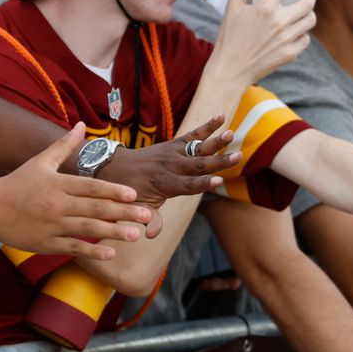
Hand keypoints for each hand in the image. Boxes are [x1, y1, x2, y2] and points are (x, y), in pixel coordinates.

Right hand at [0, 123, 157, 261]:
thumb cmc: (18, 182)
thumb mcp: (40, 161)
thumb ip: (65, 145)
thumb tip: (82, 124)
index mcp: (58, 184)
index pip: (90, 187)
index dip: (113, 190)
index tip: (134, 194)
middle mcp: (57, 205)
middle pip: (95, 209)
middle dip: (123, 213)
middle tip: (148, 215)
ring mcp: (51, 226)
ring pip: (87, 230)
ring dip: (113, 232)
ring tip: (136, 235)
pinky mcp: (45, 243)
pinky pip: (72, 247)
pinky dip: (91, 252)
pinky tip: (111, 253)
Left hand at [97, 114, 239, 208]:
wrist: (114, 167)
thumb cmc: (129, 192)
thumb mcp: (136, 208)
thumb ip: (149, 219)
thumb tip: (151, 235)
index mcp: (164, 184)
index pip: (188, 185)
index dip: (203, 184)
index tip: (219, 181)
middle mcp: (171, 166)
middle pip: (199, 165)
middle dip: (219, 162)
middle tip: (238, 157)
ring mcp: (173, 153)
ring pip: (198, 147)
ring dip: (216, 141)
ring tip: (232, 134)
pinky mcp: (175, 143)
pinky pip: (193, 134)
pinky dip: (208, 126)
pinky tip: (222, 117)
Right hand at [210, 0, 316, 84]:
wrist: (231, 69)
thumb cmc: (229, 38)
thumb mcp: (232, 9)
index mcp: (264, 8)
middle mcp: (279, 22)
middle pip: (309, 2)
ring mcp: (287, 39)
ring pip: (310, 20)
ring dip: (307, 13)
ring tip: (299, 12)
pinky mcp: (290, 53)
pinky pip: (306, 39)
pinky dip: (302, 33)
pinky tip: (293, 31)